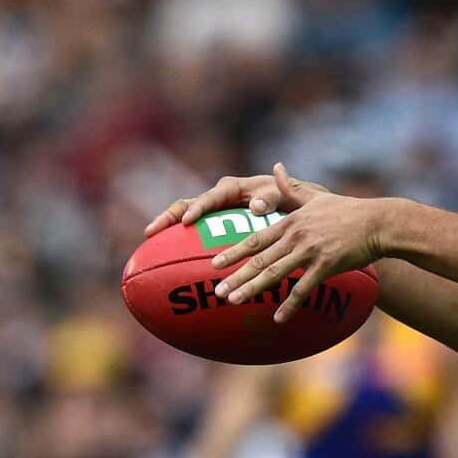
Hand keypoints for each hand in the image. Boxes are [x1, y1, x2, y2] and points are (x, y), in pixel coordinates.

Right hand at [144, 164, 329, 236]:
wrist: (309, 211)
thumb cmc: (301, 201)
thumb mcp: (293, 197)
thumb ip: (276, 196)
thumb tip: (254, 205)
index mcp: (238, 188)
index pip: (212, 195)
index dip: (199, 208)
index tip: (188, 221)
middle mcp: (224, 199)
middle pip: (190, 205)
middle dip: (170, 217)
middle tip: (151, 233)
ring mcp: (220, 215)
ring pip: (189, 221)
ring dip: (170, 233)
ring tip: (149, 249)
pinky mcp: (221, 231)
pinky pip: (199, 239)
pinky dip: (185, 249)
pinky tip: (170, 268)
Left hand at [210, 163, 382, 322]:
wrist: (378, 222)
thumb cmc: (349, 210)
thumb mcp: (316, 196)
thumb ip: (291, 188)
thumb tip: (275, 167)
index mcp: (292, 221)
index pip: (257, 238)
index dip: (235, 252)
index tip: (215, 263)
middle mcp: (297, 236)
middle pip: (261, 258)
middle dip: (237, 276)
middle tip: (217, 291)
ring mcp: (311, 251)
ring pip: (276, 272)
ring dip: (253, 288)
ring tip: (234, 301)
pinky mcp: (327, 265)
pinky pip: (304, 288)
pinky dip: (290, 304)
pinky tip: (278, 318)